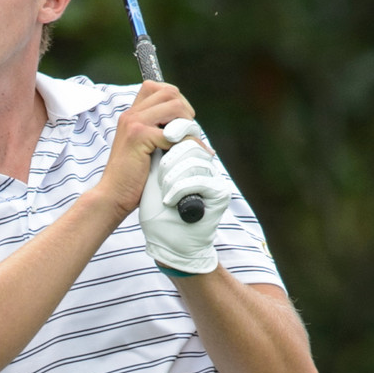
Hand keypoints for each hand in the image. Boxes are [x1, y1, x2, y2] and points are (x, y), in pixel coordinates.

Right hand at [95, 80, 196, 217]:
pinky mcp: (139, 137)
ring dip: (187, 124)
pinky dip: (186, 143)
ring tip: (186, 143)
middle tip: (187, 134)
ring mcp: (134, 123)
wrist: (113, 196)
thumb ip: (160, 133)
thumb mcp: (145, 148)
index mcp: (132, 115)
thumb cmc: (132, 177)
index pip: (159, 88)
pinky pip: (173, 133)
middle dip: (186, 112)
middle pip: (170, 93)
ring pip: (174, 106)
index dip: (177, 101)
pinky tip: (185, 155)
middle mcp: (131, 114)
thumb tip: (190, 128)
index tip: (181, 123)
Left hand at [139, 119, 232, 274]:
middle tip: (159, 178)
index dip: (170, 138)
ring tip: (164, 192)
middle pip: (190, 143)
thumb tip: (155, 127)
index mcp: (192, 160)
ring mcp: (215, 179)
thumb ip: (159, 154)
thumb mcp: (155, 179)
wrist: (169, 245)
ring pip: (194, 158)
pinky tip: (170, 200)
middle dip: (169, 158)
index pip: (185, 135)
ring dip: (173, 175)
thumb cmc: (158, 215)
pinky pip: (199, 179)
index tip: (153, 150)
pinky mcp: (220, 194)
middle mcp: (206, 167)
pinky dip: (180, 188)